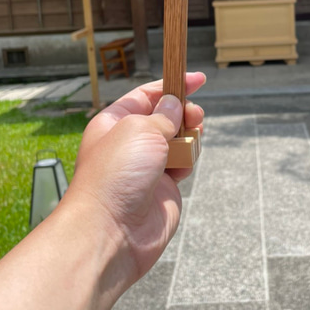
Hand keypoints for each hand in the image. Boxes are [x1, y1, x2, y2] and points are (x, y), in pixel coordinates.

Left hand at [66, 72, 205, 286]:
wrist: (112, 231)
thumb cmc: (115, 176)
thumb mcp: (139, 129)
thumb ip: (163, 115)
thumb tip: (175, 106)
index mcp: (114, 123)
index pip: (146, 95)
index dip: (171, 84)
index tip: (197, 78)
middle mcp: (130, 143)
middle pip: (166, 116)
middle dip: (184, 112)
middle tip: (195, 116)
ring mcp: (148, 165)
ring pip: (179, 139)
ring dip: (189, 137)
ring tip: (189, 142)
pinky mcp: (164, 187)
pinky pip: (185, 163)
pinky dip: (189, 160)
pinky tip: (185, 164)